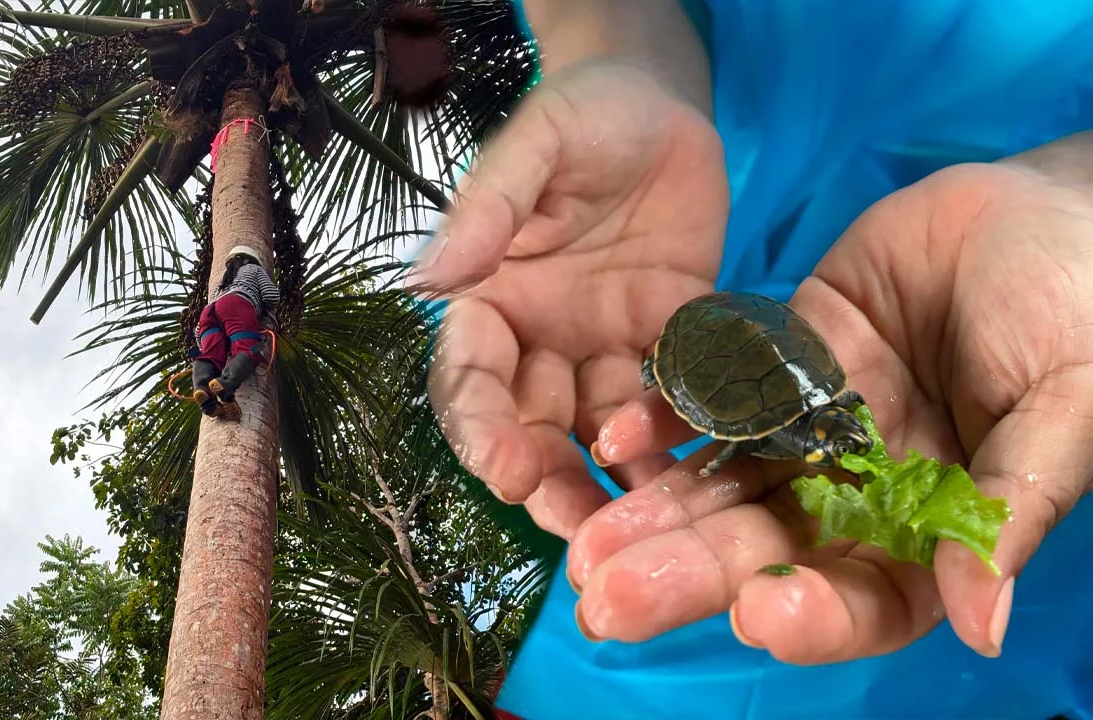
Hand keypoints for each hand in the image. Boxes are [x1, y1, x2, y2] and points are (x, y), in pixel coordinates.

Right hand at [413, 60, 728, 538]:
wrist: (664, 106)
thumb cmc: (585, 112)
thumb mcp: (534, 146)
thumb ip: (488, 209)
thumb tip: (427, 279)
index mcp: (491, 297)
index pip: (469, 375)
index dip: (479, 425)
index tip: (501, 466)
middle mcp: (540, 336)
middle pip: (532, 425)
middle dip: (547, 480)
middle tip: (577, 533)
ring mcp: (604, 346)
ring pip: (599, 431)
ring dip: (613, 481)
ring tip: (638, 530)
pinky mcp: (667, 344)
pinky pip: (672, 400)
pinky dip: (679, 438)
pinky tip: (699, 477)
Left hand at [569, 160, 1092, 662]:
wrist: (1048, 208)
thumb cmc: (1082, 310)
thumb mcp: (1068, 407)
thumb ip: (1008, 506)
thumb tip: (982, 623)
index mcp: (936, 523)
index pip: (868, 593)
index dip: (814, 614)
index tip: (759, 614)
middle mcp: (860, 484)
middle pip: (768, 545)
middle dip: (691, 572)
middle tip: (607, 598)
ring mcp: (812, 421)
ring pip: (725, 478)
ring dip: (655, 509)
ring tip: (585, 541)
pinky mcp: (778, 359)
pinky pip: (716, 392)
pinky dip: (668, 413)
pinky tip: (616, 435)